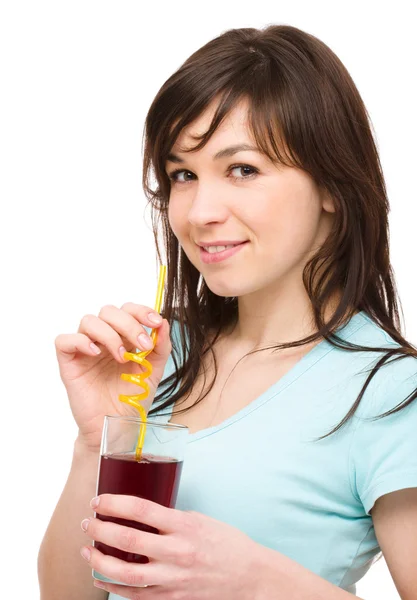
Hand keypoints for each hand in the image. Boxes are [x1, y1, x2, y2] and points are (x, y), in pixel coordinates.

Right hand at [54, 303, 171, 449]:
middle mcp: (103, 339)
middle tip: (142, 345)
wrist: (116, 427)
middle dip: (129, 323)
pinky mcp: (69, 363)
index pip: (128, 310)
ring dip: (109, 334)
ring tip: (121, 357)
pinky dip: (80, 341)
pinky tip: (96, 353)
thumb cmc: (131, 400)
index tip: (155, 322)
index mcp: (123, 338)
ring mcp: (85, 350)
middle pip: (109, 311)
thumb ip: (161, 347)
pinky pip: (64, 340)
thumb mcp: (154, 371)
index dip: (141, 311)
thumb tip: (163, 323)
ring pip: (88, 320)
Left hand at [80, 494, 260, 598]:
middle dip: (101, 529)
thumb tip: (141, 514)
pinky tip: (99, 576)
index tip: (99, 500)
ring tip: (87, 549)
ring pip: (125, 572)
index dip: (115, 503)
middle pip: (128, 539)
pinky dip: (113, 586)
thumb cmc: (226, 543)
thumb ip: (171, 518)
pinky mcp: (171, 598)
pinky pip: (135, 595)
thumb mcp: (200, 519)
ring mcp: (173, 578)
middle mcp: (177, 552)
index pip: (142, 509)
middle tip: (89, 522)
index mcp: (184, 526)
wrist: (249, 577)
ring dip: (100, 560)